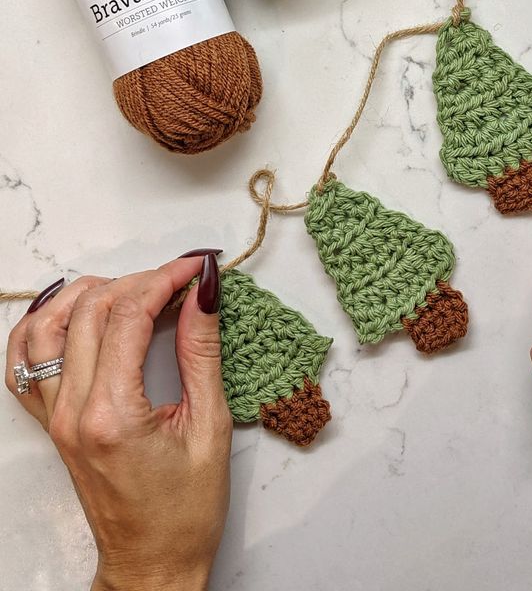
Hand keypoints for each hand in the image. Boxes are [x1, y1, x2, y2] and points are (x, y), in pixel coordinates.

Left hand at [4, 251, 232, 590]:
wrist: (152, 560)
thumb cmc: (186, 509)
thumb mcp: (209, 425)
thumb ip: (201, 352)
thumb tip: (203, 295)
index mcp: (113, 414)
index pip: (129, 316)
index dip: (165, 279)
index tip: (196, 267)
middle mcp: (72, 411)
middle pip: (91, 311)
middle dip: (140, 280)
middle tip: (180, 279)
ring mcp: (53, 416)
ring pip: (49, 325)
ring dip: (91, 293)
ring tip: (135, 288)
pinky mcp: (51, 421)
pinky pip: (26, 358)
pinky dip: (45, 321)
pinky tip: (75, 309)